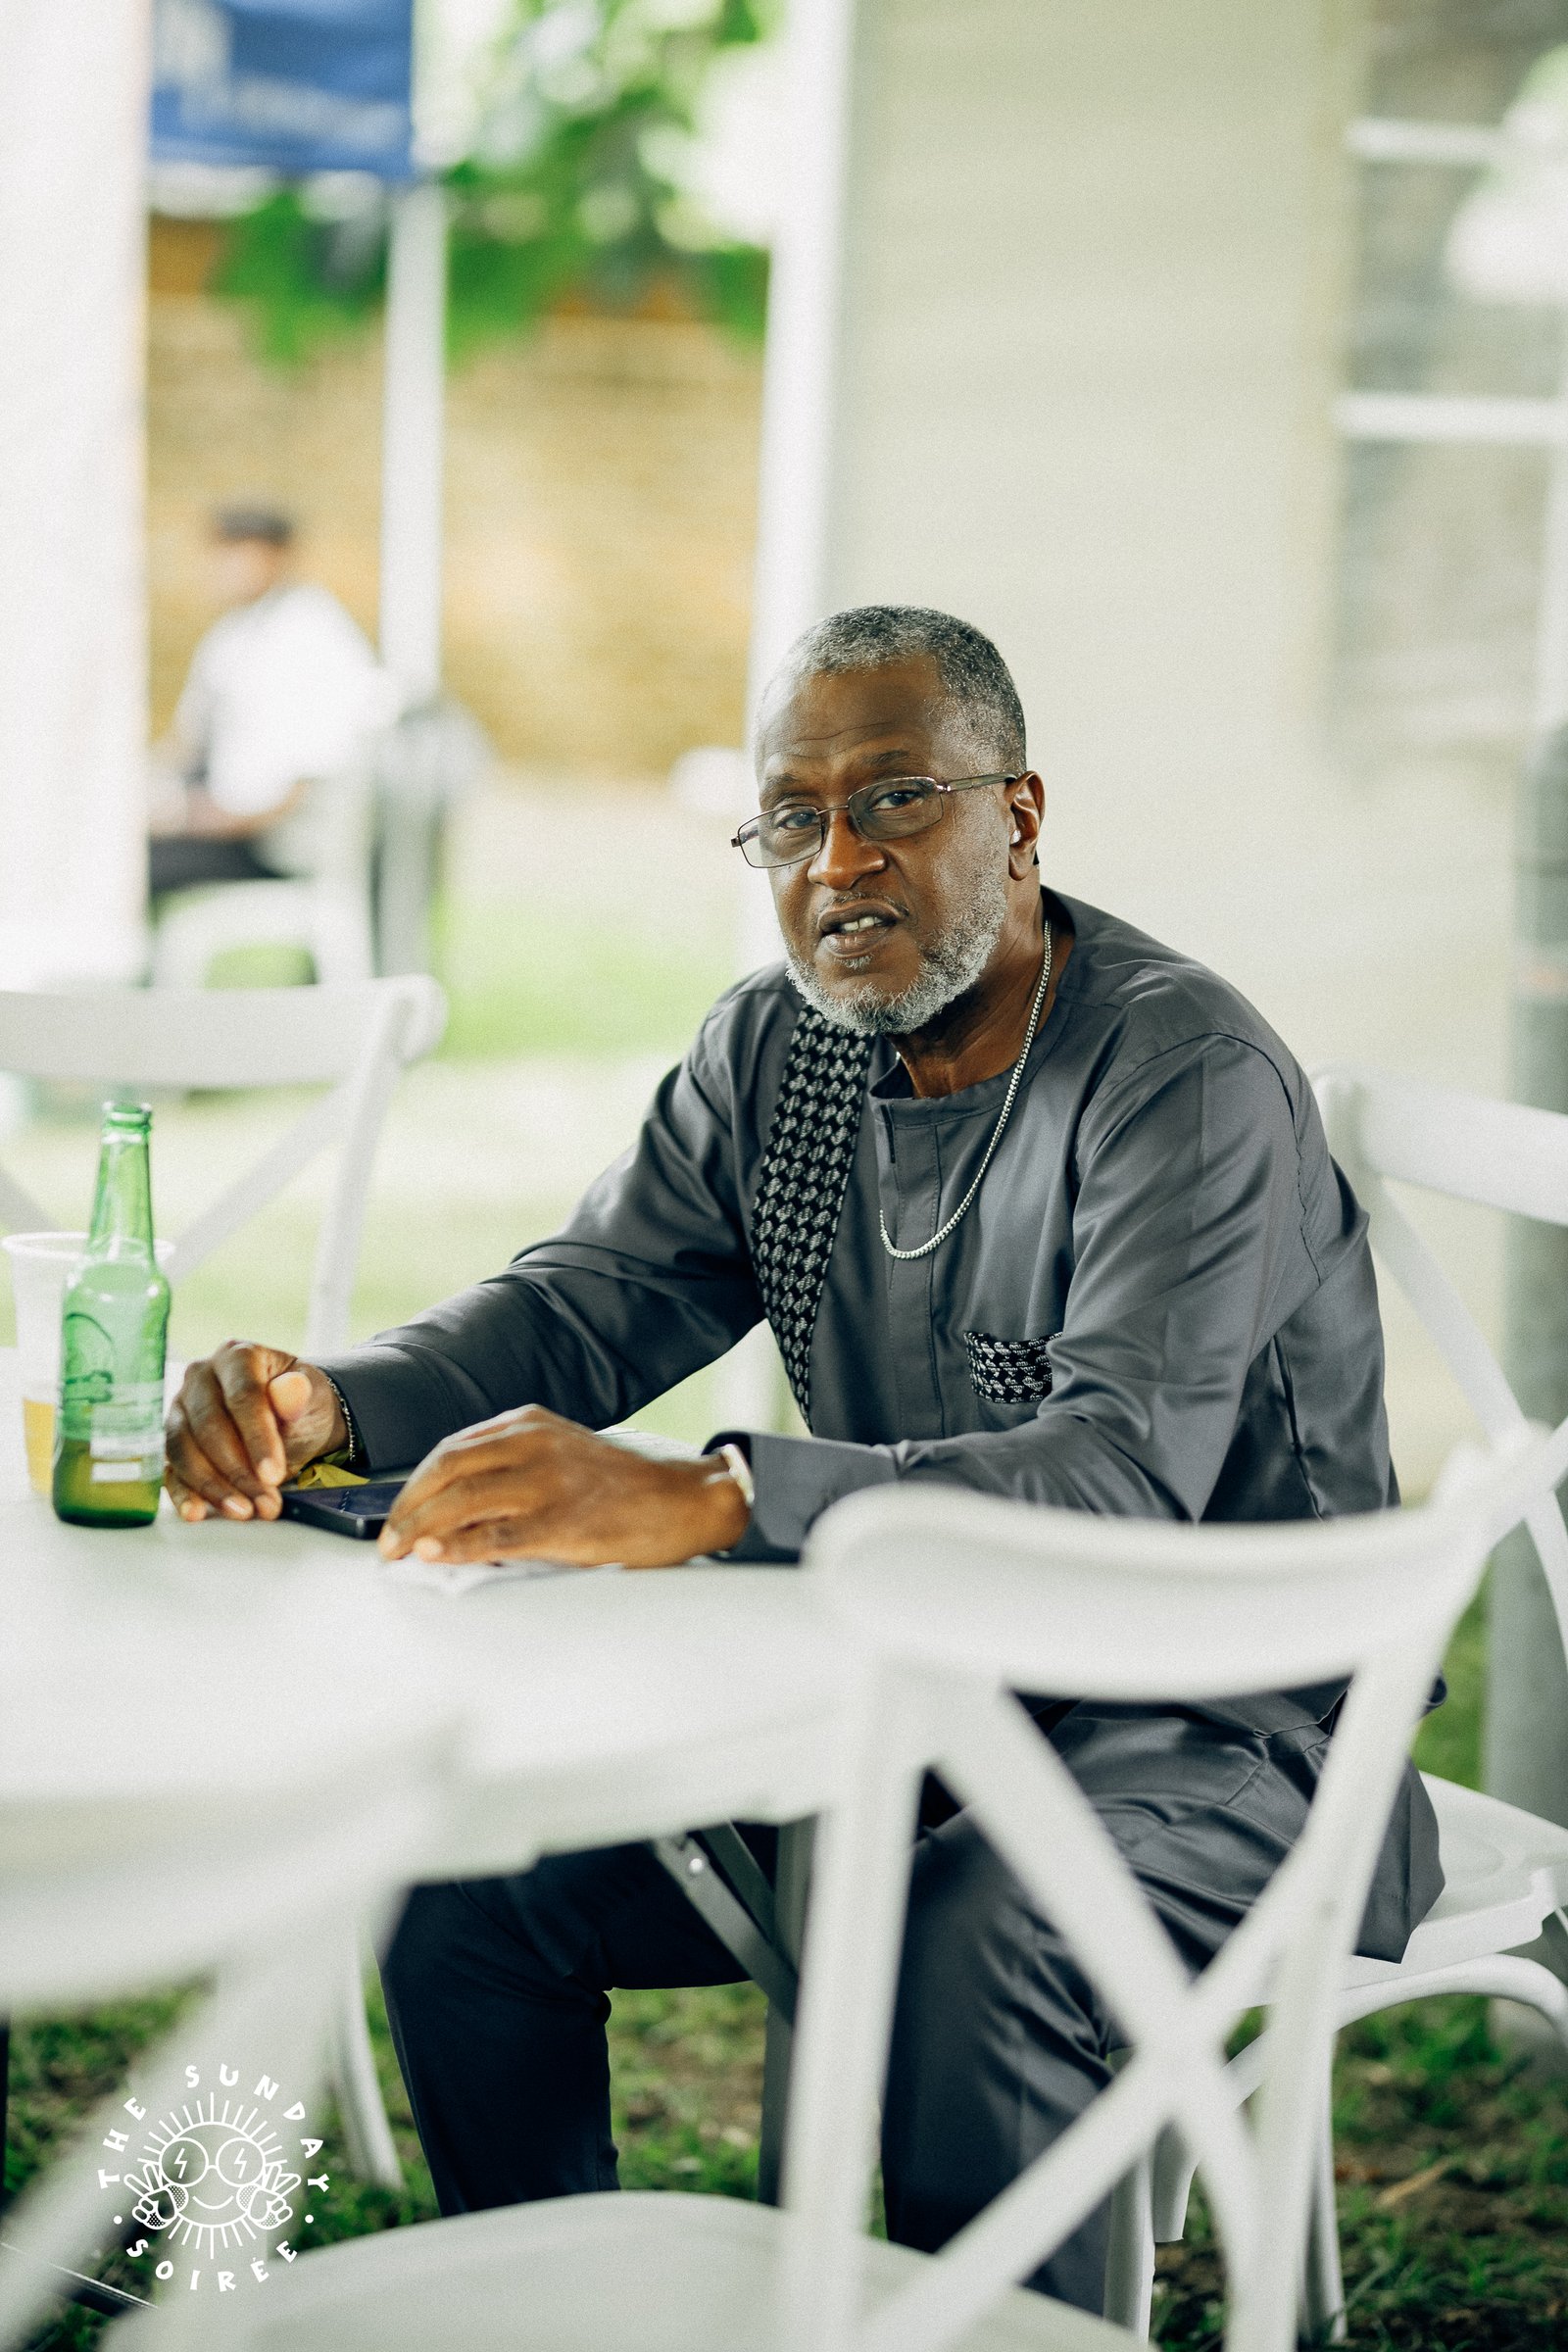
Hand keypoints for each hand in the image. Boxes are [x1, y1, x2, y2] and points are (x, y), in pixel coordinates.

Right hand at [164, 1343, 346, 1522]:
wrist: (291, 1421)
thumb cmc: (299, 1405)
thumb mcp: (312, 1399)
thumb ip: (299, 1397)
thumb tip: (292, 1389)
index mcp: (237, 1356)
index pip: (242, 1396)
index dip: (257, 1438)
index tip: (274, 1474)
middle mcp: (200, 1376)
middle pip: (209, 1425)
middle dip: (238, 1470)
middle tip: (265, 1502)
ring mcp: (180, 1407)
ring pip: (183, 1449)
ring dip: (213, 1486)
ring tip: (244, 1511)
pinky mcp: (172, 1440)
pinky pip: (169, 1467)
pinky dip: (182, 1492)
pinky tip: (197, 1512)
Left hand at [376, 1405, 749, 1570]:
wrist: (688, 1500)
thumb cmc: (625, 1486)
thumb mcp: (564, 1454)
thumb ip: (515, 1468)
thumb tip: (456, 1511)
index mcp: (530, 1423)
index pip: (451, 1449)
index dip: (414, 1484)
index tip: (394, 1513)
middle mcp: (533, 1444)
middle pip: (446, 1470)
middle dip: (406, 1508)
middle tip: (386, 1542)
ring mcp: (547, 1482)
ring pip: (461, 1501)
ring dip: (418, 1529)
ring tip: (397, 1554)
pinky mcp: (562, 1522)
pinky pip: (494, 1535)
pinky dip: (455, 1545)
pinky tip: (432, 1554)